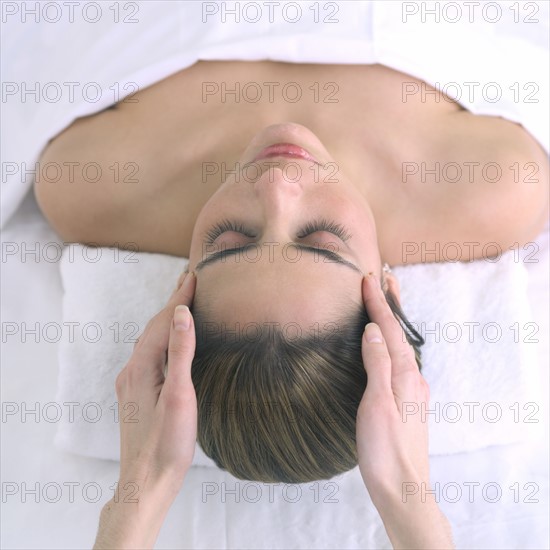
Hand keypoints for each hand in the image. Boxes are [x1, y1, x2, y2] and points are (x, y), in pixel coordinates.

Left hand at [94, 271, 196, 548]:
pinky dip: (165, 339)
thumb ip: (180, 352)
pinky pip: (151, 355)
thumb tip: (181, 313)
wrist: (147, 482)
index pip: (164, 322)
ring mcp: (133, 383)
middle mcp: (132, 370)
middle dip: (173, 304)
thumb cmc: (167, 443)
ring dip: (168, 321)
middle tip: (189, 281)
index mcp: (141, 366)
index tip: (194, 275)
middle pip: (155, 328)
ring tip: (183, 305)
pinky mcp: (138, 394)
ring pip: (152, 341)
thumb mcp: (179, 395)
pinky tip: (172, 343)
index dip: (180, 297)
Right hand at [356, 273, 453, 548]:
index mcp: (405, 375)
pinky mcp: (404, 402)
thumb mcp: (377, 404)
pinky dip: (390, 342)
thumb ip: (378, 364)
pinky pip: (397, 360)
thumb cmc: (385, 449)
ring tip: (383, 303)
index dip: (378, 304)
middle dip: (391, 305)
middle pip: (401, 333)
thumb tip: (375, 330)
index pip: (390, 330)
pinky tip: (383, 345)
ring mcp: (410, 391)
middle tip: (385, 279)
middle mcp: (412, 378)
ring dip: (391, 321)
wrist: (402, 488)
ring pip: (399, 346)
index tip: (368, 279)